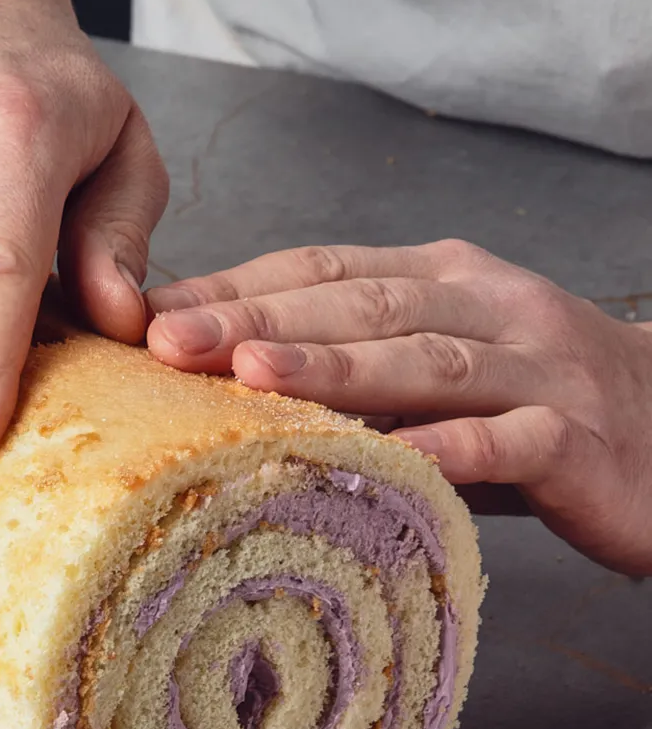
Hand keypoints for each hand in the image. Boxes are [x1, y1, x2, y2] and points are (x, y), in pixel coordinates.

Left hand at [145, 241, 651, 575]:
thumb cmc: (528, 408)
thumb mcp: (437, 368)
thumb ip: (356, 367)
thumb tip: (226, 382)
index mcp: (443, 280)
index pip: (324, 271)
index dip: (238, 286)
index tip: (153, 314)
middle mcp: (488, 307)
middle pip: (361, 304)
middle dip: (259, 317)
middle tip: (169, 339)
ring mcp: (536, 367)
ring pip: (425, 359)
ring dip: (334, 365)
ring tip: (250, 372)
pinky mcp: (575, 437)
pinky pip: (501, 443)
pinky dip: (440, 448)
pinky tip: (379, 457)